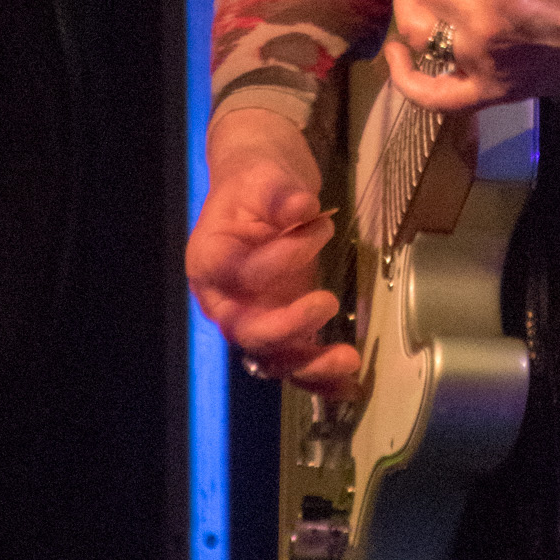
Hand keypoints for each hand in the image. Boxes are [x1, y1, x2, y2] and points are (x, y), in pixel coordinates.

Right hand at [185, 108, 358, 391]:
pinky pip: (294, 361)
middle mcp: (224, 299)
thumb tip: (302, 207)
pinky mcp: (280, 325)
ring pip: (270, 358)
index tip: (320, 224)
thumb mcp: (265, 175)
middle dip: (287, 327)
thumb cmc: (257, 180)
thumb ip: (279, 194)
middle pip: (246, 331)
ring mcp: (252, 316)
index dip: (279, 259)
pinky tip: (349, 384)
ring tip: (349, 360)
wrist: (262, 187)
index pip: (239, 274)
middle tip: (328, 302)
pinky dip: (319, 376)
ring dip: (309, 365)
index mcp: (209, 259)